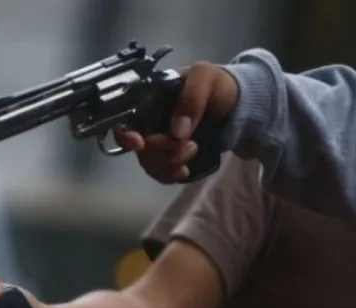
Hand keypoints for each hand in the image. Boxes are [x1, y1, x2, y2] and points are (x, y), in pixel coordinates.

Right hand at [114, 61, 238, 182]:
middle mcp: (147, 121)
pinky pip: (159, 172)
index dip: (125, 133)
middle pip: (137, 145)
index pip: (123, 118)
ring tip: (195, 149)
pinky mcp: (169, 155)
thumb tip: (177, 133)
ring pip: (147, 161)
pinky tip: (184, 172)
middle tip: (190, 145)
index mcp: (148, 99)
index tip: (139, 143)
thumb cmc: (217, 84)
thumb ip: (191, 97)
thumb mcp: (205, 76)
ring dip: (168, 163)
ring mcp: (158, 140)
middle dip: (160, 150)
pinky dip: (169, 175)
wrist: (239, 104)